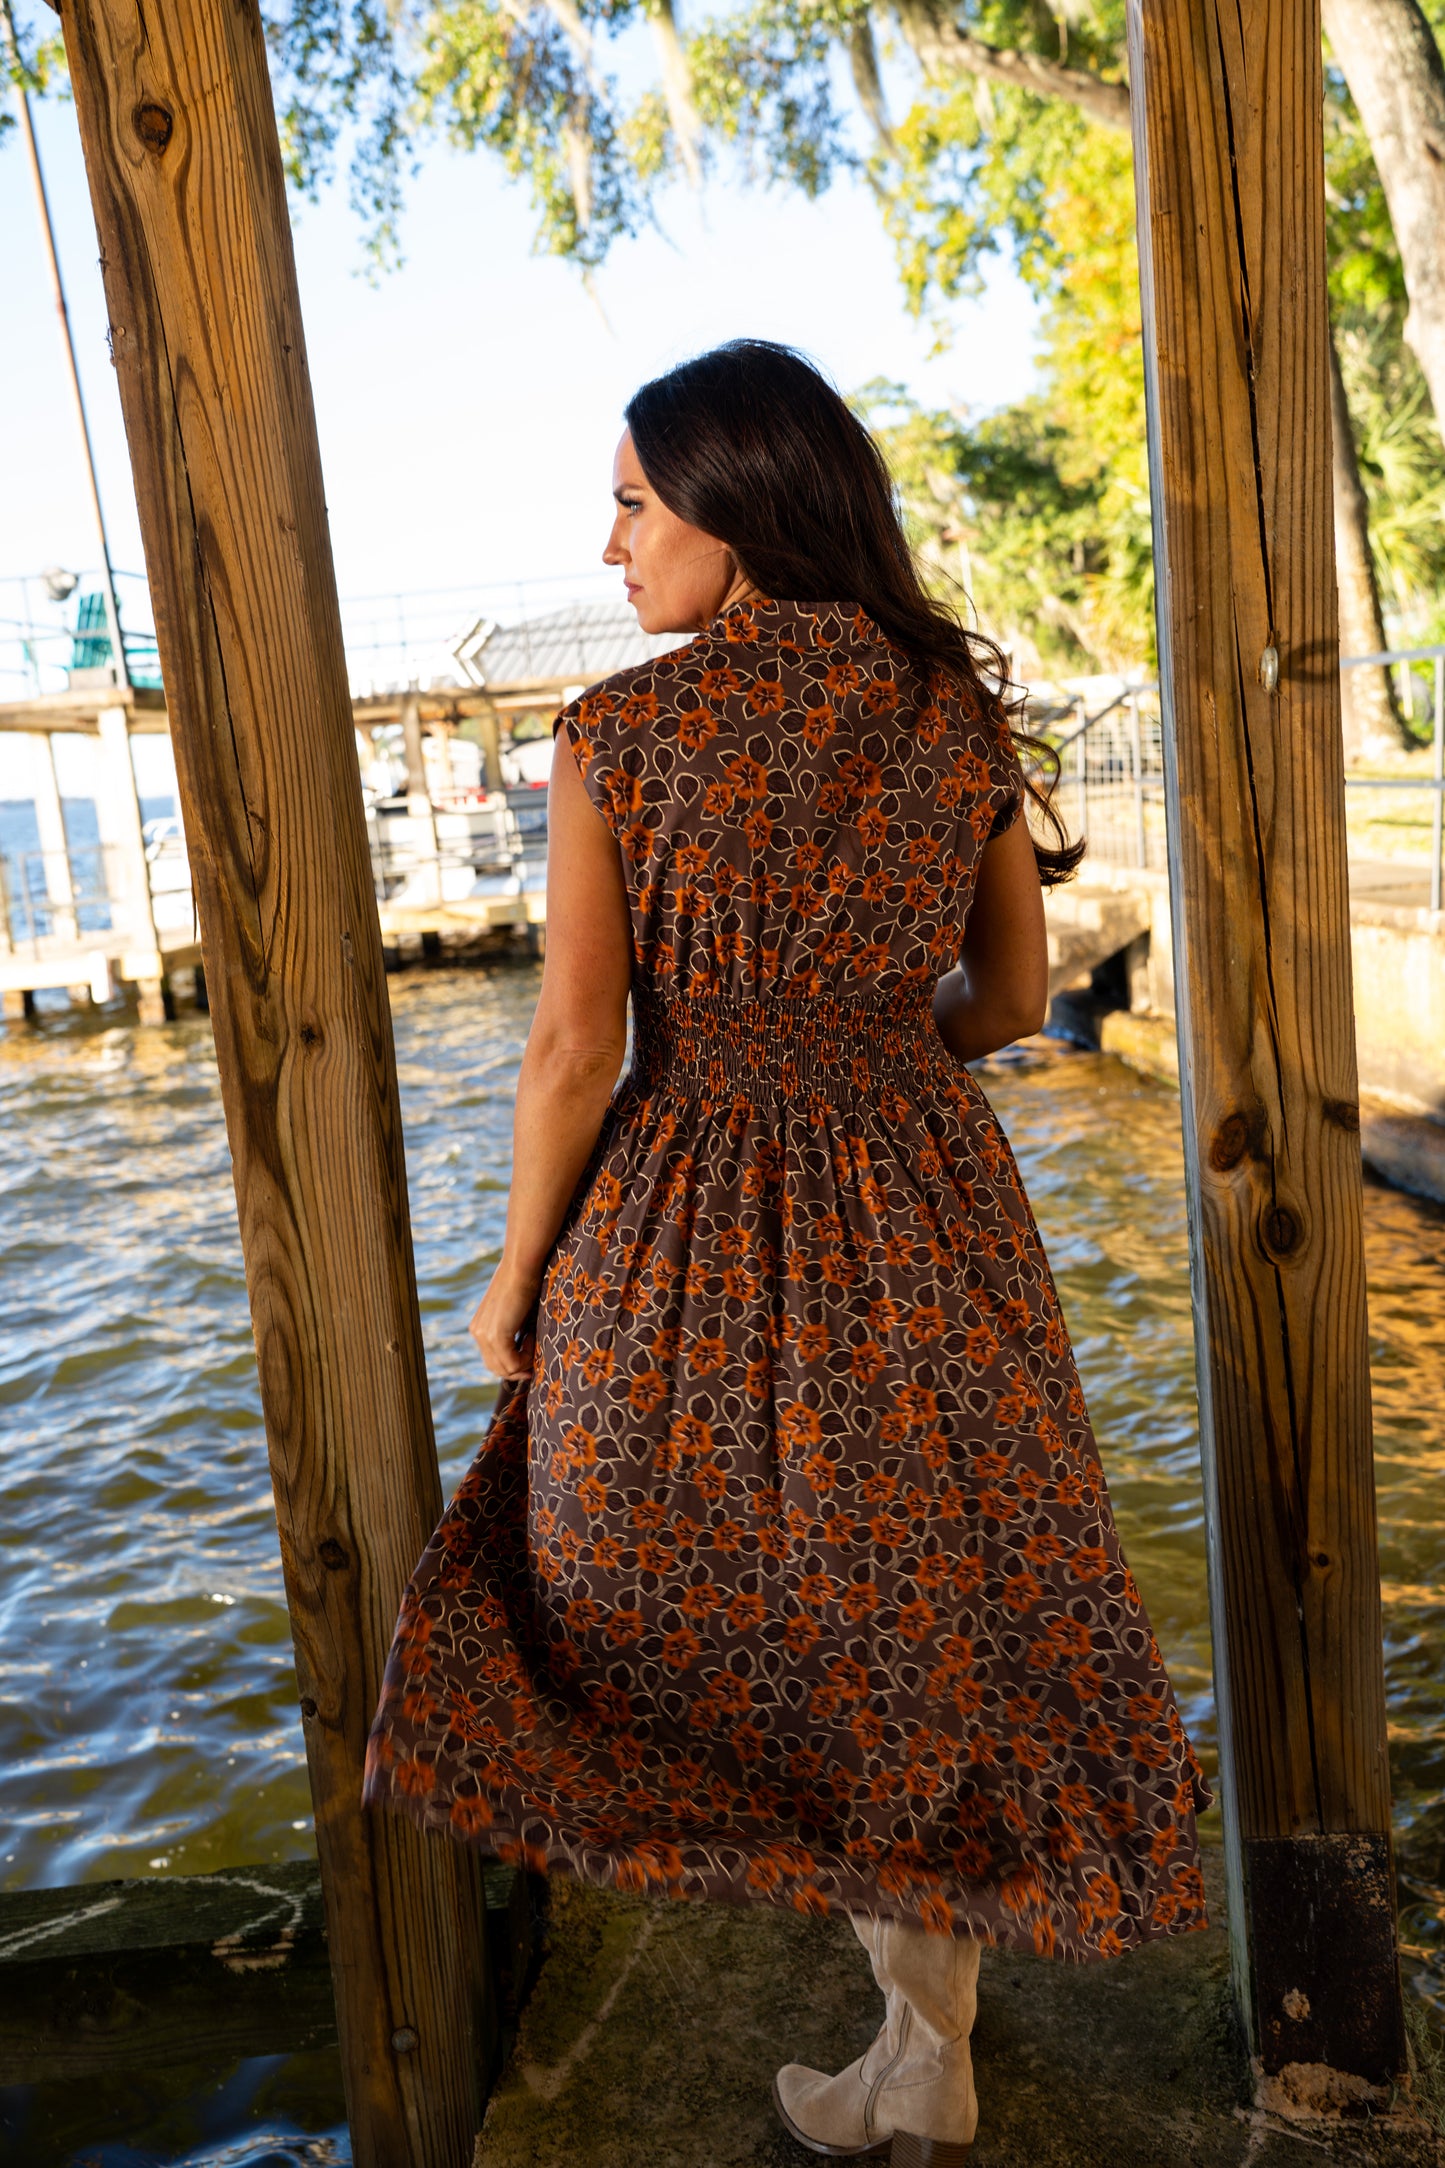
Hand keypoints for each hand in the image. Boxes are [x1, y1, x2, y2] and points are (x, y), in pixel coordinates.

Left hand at [469, 1262, 540, 1380]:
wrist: (521, 1267)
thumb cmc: (525, 1283)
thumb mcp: (515, 1311)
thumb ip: (514, 1329)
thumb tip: (527, 1349)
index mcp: (479, 1327)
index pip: (493, 1359)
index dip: (513, 1364)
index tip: (532, 1358)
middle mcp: (477, 1333)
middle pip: (496, 1368)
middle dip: (518, 1370)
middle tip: (536, 1362)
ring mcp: (484, 1336)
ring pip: (504, 1369)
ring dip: (524, 1362)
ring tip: (535, 1340)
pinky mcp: (496, 1336)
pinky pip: (512, 1363)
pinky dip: (526, 1356)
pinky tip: (532, 1336)